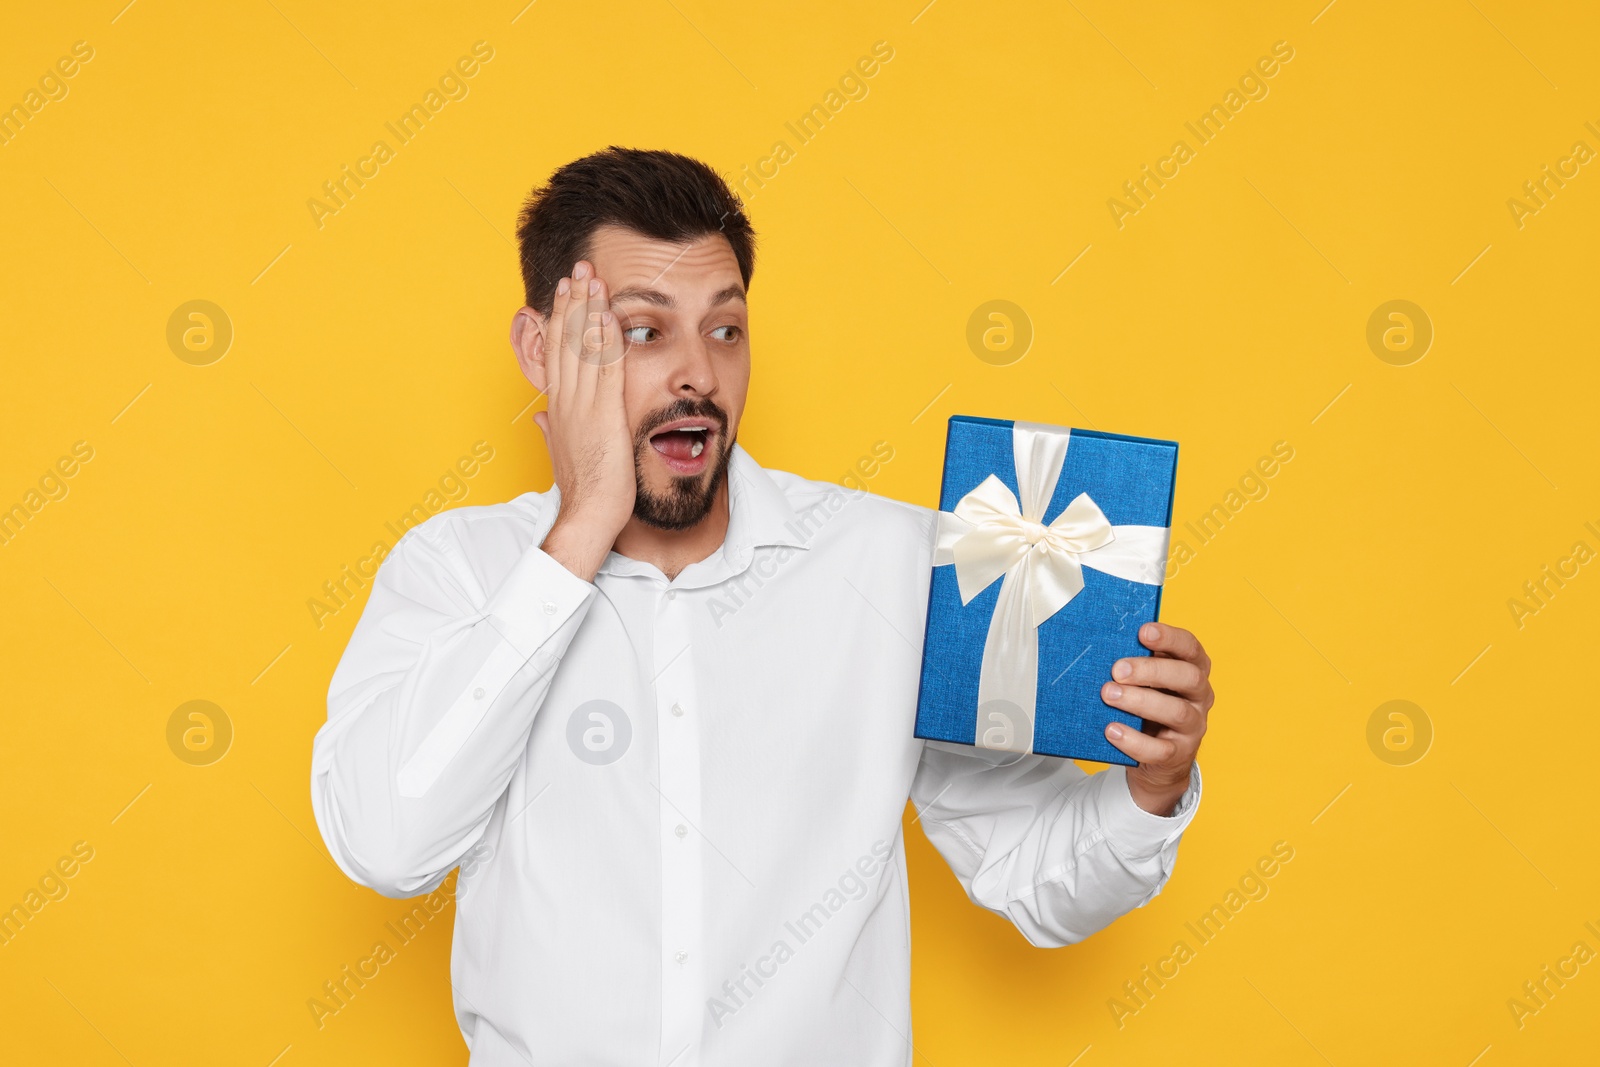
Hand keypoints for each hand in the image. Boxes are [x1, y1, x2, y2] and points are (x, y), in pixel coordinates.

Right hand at [530, 261, 633, 580]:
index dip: (561, 319)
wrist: (588, 515)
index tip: (566, 291)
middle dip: (573, 301)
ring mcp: (582, 406)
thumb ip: (551, 431)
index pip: (557, 353)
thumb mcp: (561, 454)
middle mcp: (565, 401)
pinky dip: (607, 341)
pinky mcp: (604, 415)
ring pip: (583, 348)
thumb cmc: (582, 491)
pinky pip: (606, 370)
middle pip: (566, 340)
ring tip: (592, 277)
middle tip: (578, 267)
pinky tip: (610, 315)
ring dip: (589, 309)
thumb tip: (541, 419)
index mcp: (557, 408)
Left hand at [1101, 622, 1212, 815]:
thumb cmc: (1148, 706)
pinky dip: (1134, 740)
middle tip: (1117, 669)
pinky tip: (1112, 730)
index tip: (1143, 632)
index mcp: (1193, 670)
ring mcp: (1194, 727)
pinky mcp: (1179, 754)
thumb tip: (1100, 646)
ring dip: (1140, 701)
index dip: (1170, 638)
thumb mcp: (1146, 682)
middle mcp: (1200, 696)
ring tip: (1109, 695)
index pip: (1191, 648)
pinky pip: (1160, 750)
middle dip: (1152, 670)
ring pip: (1177, 711)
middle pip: (1188, 677)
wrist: (1157, 758)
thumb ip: (1135, 664)